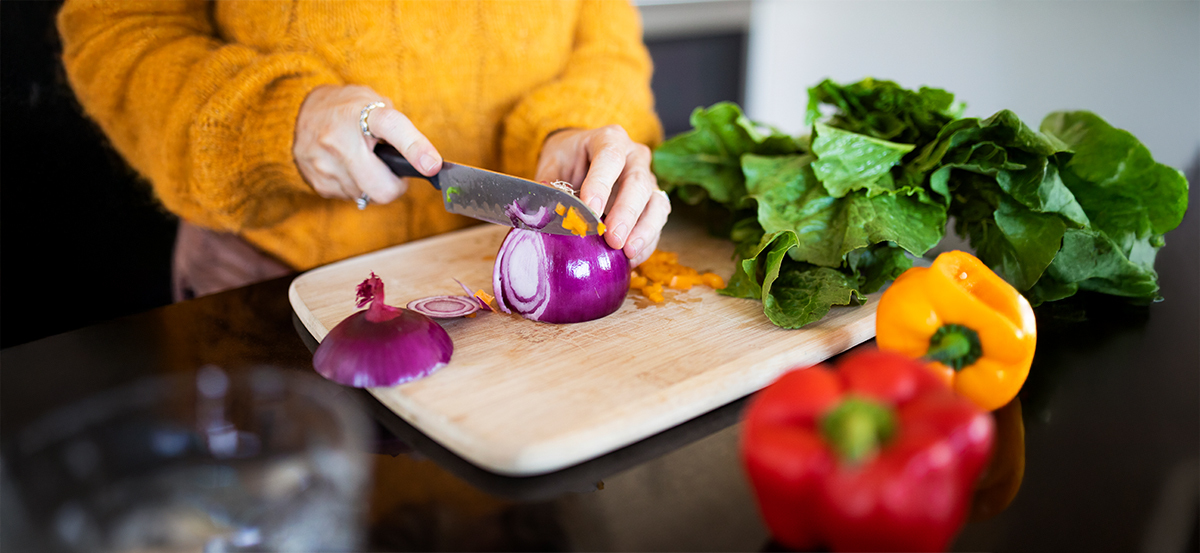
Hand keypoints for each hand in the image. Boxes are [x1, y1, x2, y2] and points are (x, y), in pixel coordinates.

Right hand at [294, 85, 441, 204]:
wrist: (299, 113)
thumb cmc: (347, 109)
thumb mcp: (374, 103)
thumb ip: (398, 129)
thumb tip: (425, 160)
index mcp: (361, 112)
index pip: (393, 128)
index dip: (416, 148)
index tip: (433, 166)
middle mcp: (339, 139)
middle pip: (382, 188)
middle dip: (394, 186)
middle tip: (392, 171)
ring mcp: (324, 163)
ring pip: (367, 196)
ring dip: (373, 185)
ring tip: (364, 162)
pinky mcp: (317, 181)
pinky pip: (350, 197)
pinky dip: (355, 186)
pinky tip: (348, 167)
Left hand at [535, 125, 669, 265]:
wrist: (580, 157)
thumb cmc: (568, 159)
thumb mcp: (553, 164)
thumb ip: (551, 185)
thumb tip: (549, 212)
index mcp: (609, 139)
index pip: (610, 157)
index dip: (601, 184)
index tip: (591, 210)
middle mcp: (634, 156)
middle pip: (638, 183)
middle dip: (626, 214)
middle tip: (613, 239)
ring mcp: (648, 179)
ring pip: (656, 203)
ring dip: (644, 230)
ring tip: (628, 252)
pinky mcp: (653, 202)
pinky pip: (656, 222)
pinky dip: (647, 242)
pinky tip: (632, 258)